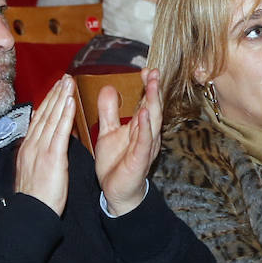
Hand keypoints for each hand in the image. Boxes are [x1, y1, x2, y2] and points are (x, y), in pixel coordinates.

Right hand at [14, 75, 75, 215]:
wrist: (32, 213)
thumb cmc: (36, 197)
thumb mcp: (34, 170)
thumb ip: (39, 153)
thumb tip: (47, 141)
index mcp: (28, 148)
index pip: (39, 119)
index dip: (48, 102)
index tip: (56, 88)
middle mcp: (32, 145)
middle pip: (45, 114)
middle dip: (55, 94)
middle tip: (64, 78)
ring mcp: (41, 150)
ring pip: (52, 118)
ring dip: (61, 98)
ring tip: (68, 82)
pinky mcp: (52, 157)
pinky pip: (59, 132)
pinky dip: (65, 115)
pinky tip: (70, 102)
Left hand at [95, 68, 161, 216]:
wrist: (116, 192)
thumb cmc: (115, 163)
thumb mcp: (107, 132)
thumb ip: (109, 111)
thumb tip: (108, 87)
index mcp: (139, 127)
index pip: (145, 102)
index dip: (147, 86)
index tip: (145, 70)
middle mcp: (146, 134)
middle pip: (153, 107)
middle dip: (154, 89)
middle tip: (153, 71)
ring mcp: (145, 146)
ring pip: (153, 121)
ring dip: (153, 102)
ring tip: (153, 84)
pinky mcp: (140, 159)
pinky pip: (145, 141)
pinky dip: (146, 127)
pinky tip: (145, 114)